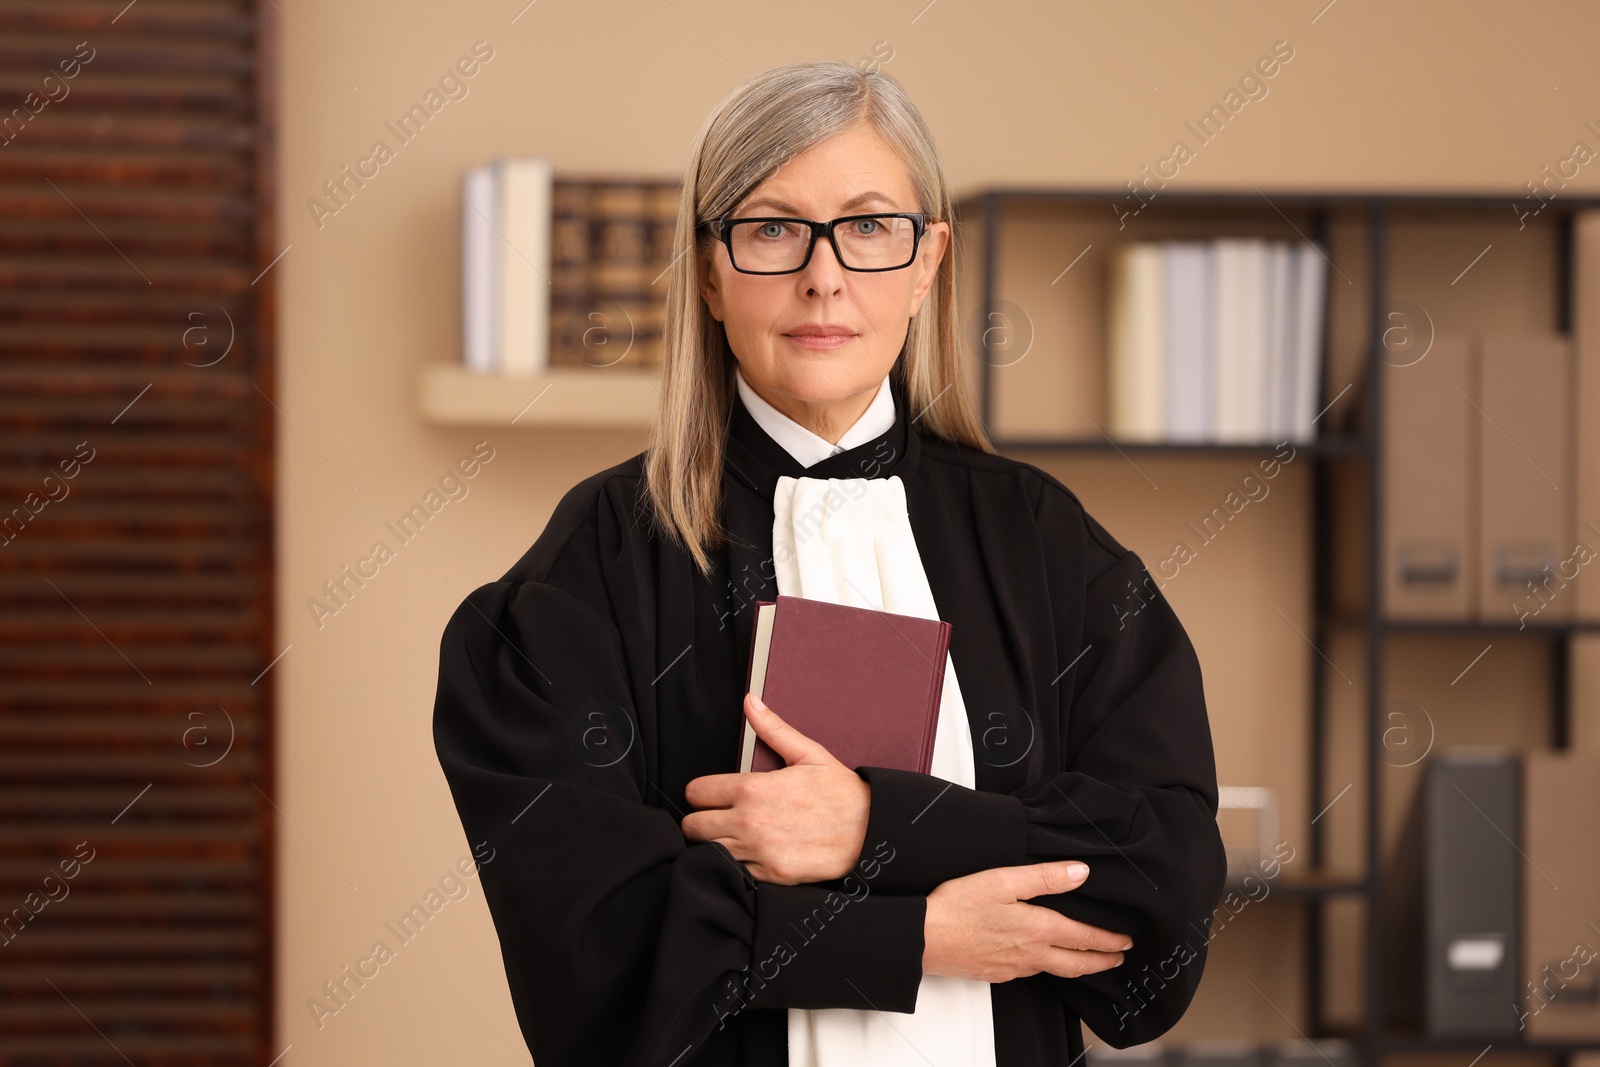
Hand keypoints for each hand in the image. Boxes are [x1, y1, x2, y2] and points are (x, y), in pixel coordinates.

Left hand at [680, 692, 870, 884]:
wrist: (870, 832)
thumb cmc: (840, 793)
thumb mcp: (808, 754)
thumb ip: (772, 729)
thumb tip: (750, 702)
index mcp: (752, 789)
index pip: (695, 793)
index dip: (700, 792)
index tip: (710, 795)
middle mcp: (748, 822)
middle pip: (692, 827)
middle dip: (700, 819)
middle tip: (716, 816)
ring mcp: (758, 852)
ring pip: (708, 852)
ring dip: (715, 843)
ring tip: (732, 834)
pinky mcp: (769, 875)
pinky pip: (734, 872)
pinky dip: (737, 864)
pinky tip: (751, 852)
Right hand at [922, 861, 1132, 982]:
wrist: (923, 938)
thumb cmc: (957, 906)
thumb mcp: (1002, 880)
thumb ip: (1044, 877)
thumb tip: (1080, 873)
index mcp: (1038, 929)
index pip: (1084, 938)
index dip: (1108, 940)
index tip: (1126, 941)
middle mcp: (1031, 954)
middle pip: (1077, 965)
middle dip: (1102, 961)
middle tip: (1118, 959)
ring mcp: (1013, 968)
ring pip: (1054, 971)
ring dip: (1076, 966)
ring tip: (1086, 960)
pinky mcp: (996, 974)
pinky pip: (1030, 973)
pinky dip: (1046, 968)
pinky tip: (1041, 961)